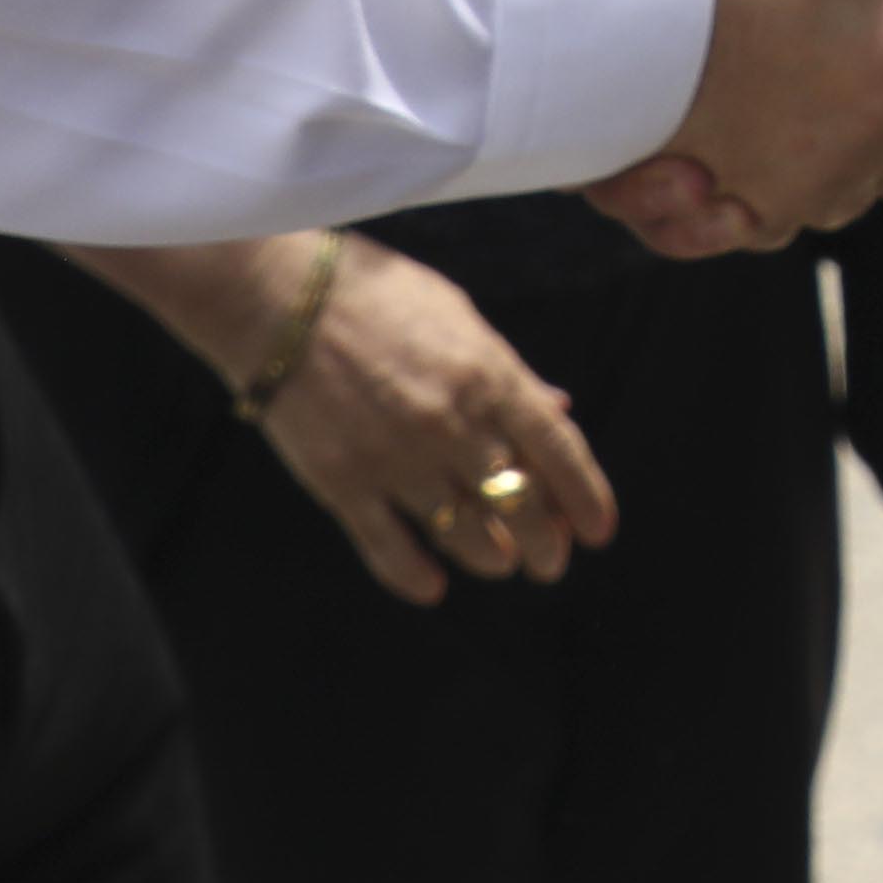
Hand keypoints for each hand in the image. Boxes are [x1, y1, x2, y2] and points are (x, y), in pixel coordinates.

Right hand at [104, 233, 618, 607]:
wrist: (282, 299)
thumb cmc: (379, 296)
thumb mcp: (461, 317)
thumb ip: (510, 371)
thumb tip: (559, 408)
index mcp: (491, 375)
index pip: (560, 452)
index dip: (587, 498)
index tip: (599, 531)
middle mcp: (454, 425)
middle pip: (521, 507)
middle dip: (546, 544)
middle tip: (550, 560)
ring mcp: (400, 460)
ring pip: (467, 537)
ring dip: (492, 558)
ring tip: (499, 560)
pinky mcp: (346, 485)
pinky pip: (393, 552)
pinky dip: (418, 577)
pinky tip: (434, 585)